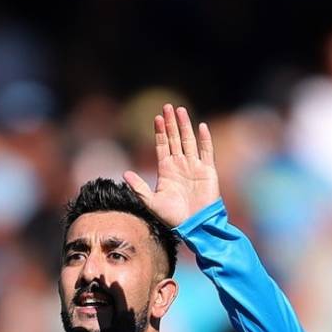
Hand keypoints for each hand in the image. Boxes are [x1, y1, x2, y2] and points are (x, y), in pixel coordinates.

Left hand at [124, 104, 219, 227]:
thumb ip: (138, 187)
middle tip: (167, 106)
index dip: (160, 132)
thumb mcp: (151, 202)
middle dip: (171, 123)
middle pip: (175, 139)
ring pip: (189, 141)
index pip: (162, 146)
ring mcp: (194, 166)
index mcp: (167, 171)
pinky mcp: (208, 171)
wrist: (193, 226)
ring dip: (184, 126)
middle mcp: (180, 165)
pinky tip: (200, 126)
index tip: (156, 118)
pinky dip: (204, 139)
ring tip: (180, 110)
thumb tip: (124, 173)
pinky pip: (206, 151)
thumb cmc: (172, 217)